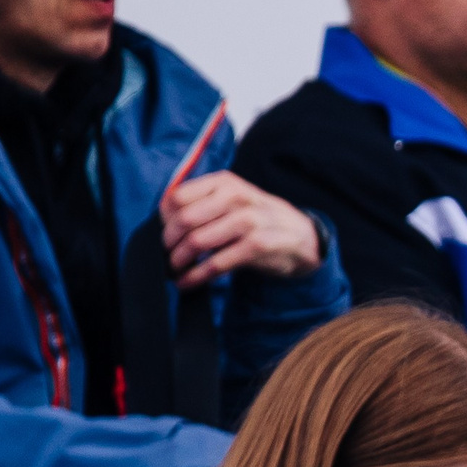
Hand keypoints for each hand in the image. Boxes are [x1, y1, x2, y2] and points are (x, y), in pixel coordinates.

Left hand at [161, 171, 323, 287]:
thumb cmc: (259, 219)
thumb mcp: (234, 198)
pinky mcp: (257, 246)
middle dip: (169, 242)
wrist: (302, 236)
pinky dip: (196, 277)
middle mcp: (237, 197)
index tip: (165, 234)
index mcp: (225, 183)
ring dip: (180, 260)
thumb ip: (204, 202)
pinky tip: (187, 283)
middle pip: (184, 220)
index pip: (177, 197)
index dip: (164, 219)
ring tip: (174, 270)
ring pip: (197, 241)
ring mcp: (249, 221)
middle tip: (167, 255)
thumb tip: (164, 219)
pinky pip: (216, 264)